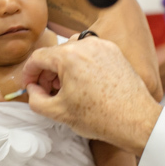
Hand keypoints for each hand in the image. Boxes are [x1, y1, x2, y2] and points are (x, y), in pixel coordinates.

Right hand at [23, 37, 161, 155]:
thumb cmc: (101, 117)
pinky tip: (84, 84)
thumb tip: (33, 89)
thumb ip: (35, 99)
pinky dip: (82, 65)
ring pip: (72, 51)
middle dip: (47, 73)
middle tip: (47, 92)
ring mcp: (102, 46)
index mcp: (68, 56)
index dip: (28, 73)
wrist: (136, 120)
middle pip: (55, 54)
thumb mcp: (58, 113)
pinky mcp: (115, 51)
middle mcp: (85, 45)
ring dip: (64, 67)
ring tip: (66, 88)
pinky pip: (90, 53)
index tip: (29, 85)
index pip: (37, 58)